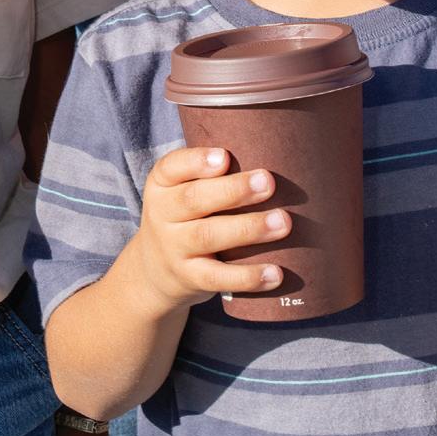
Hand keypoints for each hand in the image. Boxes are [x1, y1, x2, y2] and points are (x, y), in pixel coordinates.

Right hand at [129, 145, 290, 311]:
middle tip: (268, 182)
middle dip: (234, 190)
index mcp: (161, 185)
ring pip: (209, 236)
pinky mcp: (189, 278)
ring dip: (248, 228)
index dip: (197, 162)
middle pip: (194, 199)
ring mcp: (174, 249)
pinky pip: (218, 278)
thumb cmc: (184, 218)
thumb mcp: (181, 192)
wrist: (154, 272)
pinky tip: (276, 273)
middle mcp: (162, 215)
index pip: (172, 167)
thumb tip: (276, 157)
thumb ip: (214, 176)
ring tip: (283, 222)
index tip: (225, 157)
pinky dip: (248, 277)